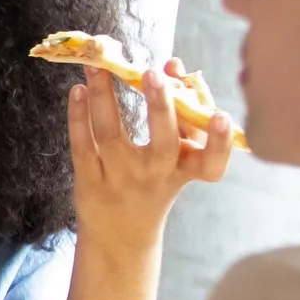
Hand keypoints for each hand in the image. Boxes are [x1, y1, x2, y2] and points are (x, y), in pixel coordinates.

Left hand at [67, 63, 232, 253]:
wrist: (121, 234)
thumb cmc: (156, 181)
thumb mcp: (179, 157)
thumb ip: (182, 109)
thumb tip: (172, 65)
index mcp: (186, 170)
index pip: (212, 162)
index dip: (220, 142)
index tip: (221, 116)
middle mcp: (156, 175)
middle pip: (163, 144)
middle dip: (160, 107)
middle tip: (153, 73)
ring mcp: (121, 179)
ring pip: (111, 136)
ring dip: (104, 97)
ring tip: (97, 67)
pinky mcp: (90, 182)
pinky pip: (83, 145)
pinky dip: (78, 116)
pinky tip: (77, 90)